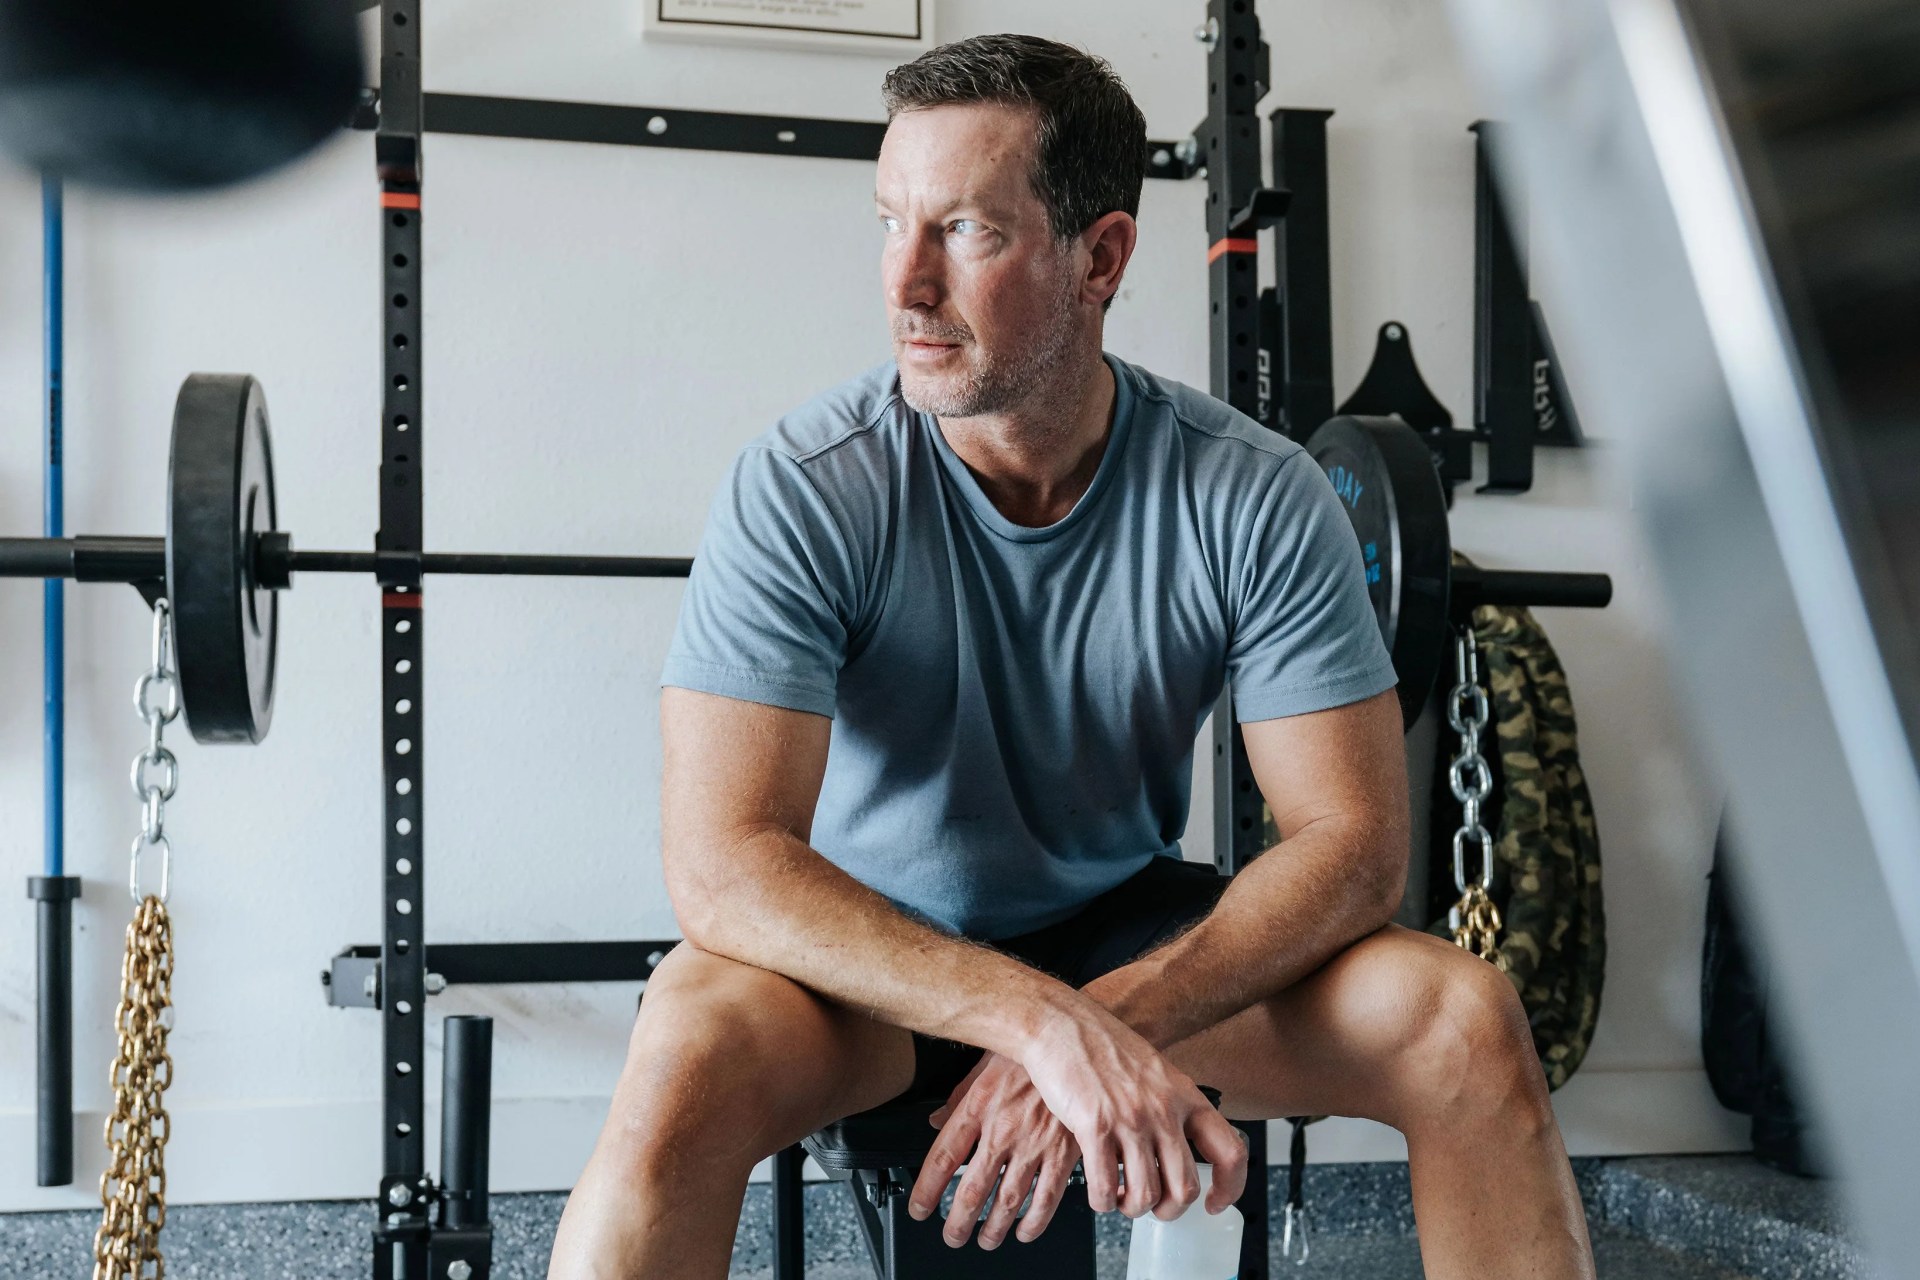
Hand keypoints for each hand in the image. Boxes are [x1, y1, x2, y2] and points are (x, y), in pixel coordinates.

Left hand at [909, 1053, 1078, 1248]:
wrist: (1070, 1037)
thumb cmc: (1026, 1051)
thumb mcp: (981, 1067)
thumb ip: (957, 1099)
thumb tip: (935, 1122)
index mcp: (978, 1107)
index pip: (942, 1158)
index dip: (926, 1191)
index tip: (919, 1209)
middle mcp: (1003, 1130)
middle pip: (972, 1191)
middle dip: (958, 1222)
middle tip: (952, 1235)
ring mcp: (1035, 1144)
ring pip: (1007, 1202)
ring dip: (993, 1229)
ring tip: (985, 1239)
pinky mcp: (1065, 1152)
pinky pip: (1047, 1198)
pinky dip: (1034, 1222)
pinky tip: (1024, 1230)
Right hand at [1016, 1002, 1247, 1219]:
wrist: (1060, 1024)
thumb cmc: (1101, 1045)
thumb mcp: (1154, 1070)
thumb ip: (1171, 1104)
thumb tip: (1177, 1144)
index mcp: (1185, 1095)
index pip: (1231, 1152)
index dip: (1229, 1188)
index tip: (1214, 1203)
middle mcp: (1164, 1110)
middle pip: (1185, 1187)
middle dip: (1169, 1210)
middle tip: (1154, 1207)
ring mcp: (1131, 1120)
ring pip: (1146, 1195)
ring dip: (1132, 1208)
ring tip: (1120, 1198)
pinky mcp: (1094, 1127)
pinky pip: (1105, 1187)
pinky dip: (1102, 1201)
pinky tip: (1098, 1191)